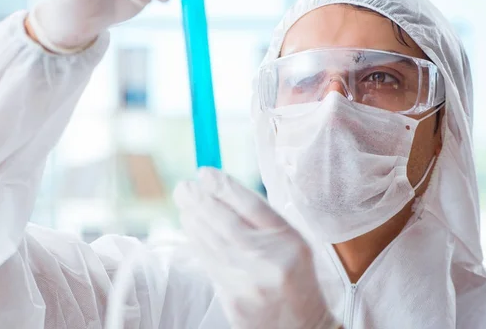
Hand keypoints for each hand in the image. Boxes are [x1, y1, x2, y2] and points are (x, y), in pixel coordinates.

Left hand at [174, 167, 339, 328]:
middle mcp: (269, 260)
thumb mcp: (294, 243)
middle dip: (200, 200)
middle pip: (226, 222)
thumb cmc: (297, 279)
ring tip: (184, 200)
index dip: (225, 187)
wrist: (301, 328)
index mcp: (290, 242)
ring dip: (193, 218)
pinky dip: (197, 241)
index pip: (252, 206)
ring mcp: (249, 282)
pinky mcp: (233, 299)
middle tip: (185, 186)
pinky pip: (209, 262)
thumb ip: (264, 220)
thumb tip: (222, 192)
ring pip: (212, 242)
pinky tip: (190, 226)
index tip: (205, 173)